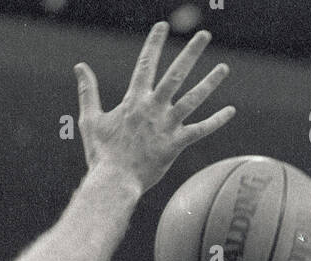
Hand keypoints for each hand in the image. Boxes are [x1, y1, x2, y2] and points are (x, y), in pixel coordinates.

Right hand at [76, 23, 234, 194]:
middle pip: (176, 74)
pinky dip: (216, 121)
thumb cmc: (101, 154)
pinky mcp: (175, 145)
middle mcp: (153, 108)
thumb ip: (88, 91)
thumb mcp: (90, 119)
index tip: (162, 26)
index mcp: (134, 100)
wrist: (114, 182)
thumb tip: (79, 66)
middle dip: (191, 53)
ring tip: (224, 67)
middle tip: (204, 35)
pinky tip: (230, 111)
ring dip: (210, 82)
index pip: (146, 64)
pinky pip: (200, 131)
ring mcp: (166, 126)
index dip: (154, 43)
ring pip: (193, 99)